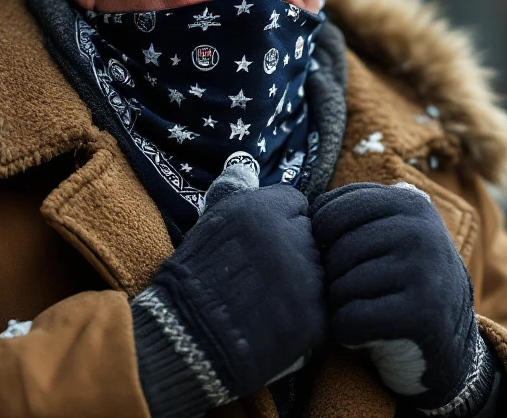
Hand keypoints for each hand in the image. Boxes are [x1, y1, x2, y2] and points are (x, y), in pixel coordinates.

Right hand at [132, 169, 326, 414]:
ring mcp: (307, 277)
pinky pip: (323, 308)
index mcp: (263, 209)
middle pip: (311, 236)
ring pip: (320, 271)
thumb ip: (236, 195)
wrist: (184, 338)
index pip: (297, 203)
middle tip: (266, 276)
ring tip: (269, 301)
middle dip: (295, 252)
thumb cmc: (192, 279)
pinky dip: (305, 317)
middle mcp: (289, 236)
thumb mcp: (209, 222)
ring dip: (303, 283)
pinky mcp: (315, 316)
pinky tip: (277, 323)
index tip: (264, 243)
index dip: (282, 222)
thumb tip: (245, 167)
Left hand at [311, 182, 489, 413]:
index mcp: (409, 203)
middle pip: (334, 252)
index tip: (342, 260)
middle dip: (334, 279)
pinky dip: (349, 333)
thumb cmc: (401, 285)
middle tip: (359, 293)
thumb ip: (353, 214)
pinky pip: (350, 320)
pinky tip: (370, 333)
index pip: (330, 211)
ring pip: (340, 287)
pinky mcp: (421, 315)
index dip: (321, 241)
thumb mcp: (390, 235)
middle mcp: (420, 231)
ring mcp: (424, 271)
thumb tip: (298, 210)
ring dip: (342, 307)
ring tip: (369, 310)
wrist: (450, 349)